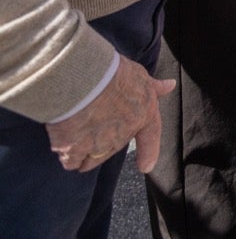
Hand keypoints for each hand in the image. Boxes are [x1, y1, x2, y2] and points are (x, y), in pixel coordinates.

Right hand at [46, 56, 173, 174]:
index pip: (150, 137)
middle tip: (90, 125)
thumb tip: (169, 85)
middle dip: (101, 144)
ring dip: (82, 151)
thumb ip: (152, 87)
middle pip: (111, 149)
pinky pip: (70, 160)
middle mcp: (123, 134)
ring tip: (73, 133)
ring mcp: (99, 145)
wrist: (84, 80)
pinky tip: (62, 138)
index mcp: (144, 115)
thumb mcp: (139, 75)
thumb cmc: (112, 72)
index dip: (149, 153)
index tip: (146, 166)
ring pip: (89, 159)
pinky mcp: (73, 150)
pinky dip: (65, 152)